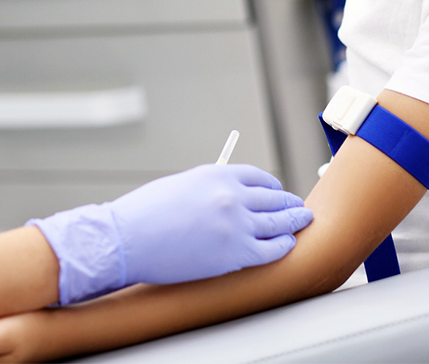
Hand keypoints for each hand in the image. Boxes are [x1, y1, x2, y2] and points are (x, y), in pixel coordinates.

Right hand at [110, 164, 310, 284]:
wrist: (126, 240)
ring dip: (294, 222)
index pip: (258, 177)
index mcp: (218, 175)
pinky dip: (283, 246)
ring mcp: (237, 226)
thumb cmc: (144, 214)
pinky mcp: (235, 254)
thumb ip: (209, 189)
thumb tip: (229, 197)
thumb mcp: (181, 186)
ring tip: (302, 222)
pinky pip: (271, 249)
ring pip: (279, 223)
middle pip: (274, 199)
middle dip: (289, 203)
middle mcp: (232, 196)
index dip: (273, 186)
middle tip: (298, 207)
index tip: (277, 192)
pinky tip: (289, 244)